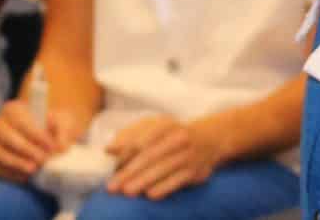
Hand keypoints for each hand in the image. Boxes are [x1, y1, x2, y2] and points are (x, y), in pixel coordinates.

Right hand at [0, 93, 76, 182]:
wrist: (50, 134)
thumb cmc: (55, 124)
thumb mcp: (64, 122)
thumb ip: (64, 132)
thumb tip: (60, 148)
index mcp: (14, 110)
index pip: (20, 120)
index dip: (35, 134)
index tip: (51, 145)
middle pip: (6, 136)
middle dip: (26, 149)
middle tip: (44, 159)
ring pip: (0, 154)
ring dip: (18, 163)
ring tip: (35, 169)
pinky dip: (13, 173)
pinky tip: (26, 176)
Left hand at [105, 115, 219, 198]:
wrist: (210, 139)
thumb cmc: (172, 135)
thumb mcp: (154, 128)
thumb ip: (130, 136)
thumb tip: (109, 150)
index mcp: (165, 125)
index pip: (142, 139)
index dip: (125, 154)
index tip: (112, 167)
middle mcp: (179, 137)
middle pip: (151, 155)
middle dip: (130, 172)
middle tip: (112, 186)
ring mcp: (189, 154)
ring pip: (164, 168)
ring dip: (143, 181)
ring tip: (127, 192)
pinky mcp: (196, 170)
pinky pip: (178, 180)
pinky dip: (164, 187)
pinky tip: (150, 195)